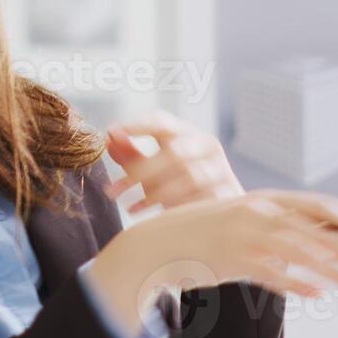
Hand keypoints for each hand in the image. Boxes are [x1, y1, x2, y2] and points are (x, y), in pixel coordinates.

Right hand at [84, 190, 337, 326]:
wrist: (155, 245)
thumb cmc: (200, 236)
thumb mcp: (238, 220)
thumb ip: (272, 229)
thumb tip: (312, 244)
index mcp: (262, 200)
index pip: (317, 206)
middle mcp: (258, 213)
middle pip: (319, 231)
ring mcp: (245, 236)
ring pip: (304, 254)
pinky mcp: (232, 260)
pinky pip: (274, 275)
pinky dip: (299, 285)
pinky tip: (320, 294)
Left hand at [104, 113, 242, 213]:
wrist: (220, 215)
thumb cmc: (180, 186)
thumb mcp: (153, 169)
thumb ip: (132, 154)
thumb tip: (110, 137)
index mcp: (186, 134)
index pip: (162, 122)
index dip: (137, 125)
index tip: (110, 132)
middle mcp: (206, 146)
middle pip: (174, 151)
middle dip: (140, 172)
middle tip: (113, 190)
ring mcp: (221, 169)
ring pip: (188, 177)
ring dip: (154, 194)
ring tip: (129, 207)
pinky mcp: (227, 193)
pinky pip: (200, 199)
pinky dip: (172, 208)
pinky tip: (151, 215)